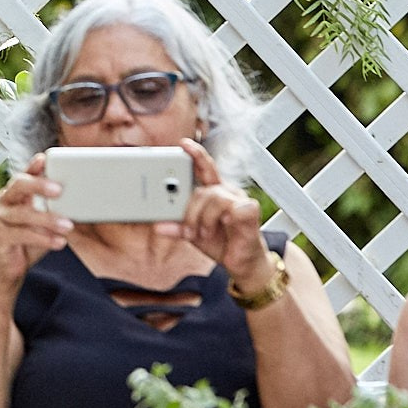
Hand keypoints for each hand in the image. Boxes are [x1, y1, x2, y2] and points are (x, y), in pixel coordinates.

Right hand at [0, 154, 71, 289]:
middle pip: (18, 185)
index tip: (45, 159)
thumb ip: (52, 209)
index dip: (33, 166)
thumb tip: (80, 201)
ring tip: (68, 226)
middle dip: (38, 185)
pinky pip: (21, 235)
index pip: (24, 175)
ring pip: (23, 214)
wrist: (5, 267)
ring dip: (47, 219)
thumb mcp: (41, 221)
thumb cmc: (26, 240)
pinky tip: (58, 242)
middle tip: (59, 190)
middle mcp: (4, 201)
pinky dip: (42, 239)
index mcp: (15, 194)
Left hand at [157, 138, 268, 288]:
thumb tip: (157, 225)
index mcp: (213, 192)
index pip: (203, 168)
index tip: (182, 144)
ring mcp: (239, 200)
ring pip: (212, 197)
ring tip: (203, 233)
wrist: (242, 263)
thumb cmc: (220, 243)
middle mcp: (226, 192)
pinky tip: (224, 225)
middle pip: (201, 189)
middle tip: (187, 230)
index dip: (195, 154)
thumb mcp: (192, 235)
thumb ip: (176, 227)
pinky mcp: (250, 211)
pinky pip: (230, 208)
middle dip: (189, 211)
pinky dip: (222, 219)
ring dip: (203, 219)